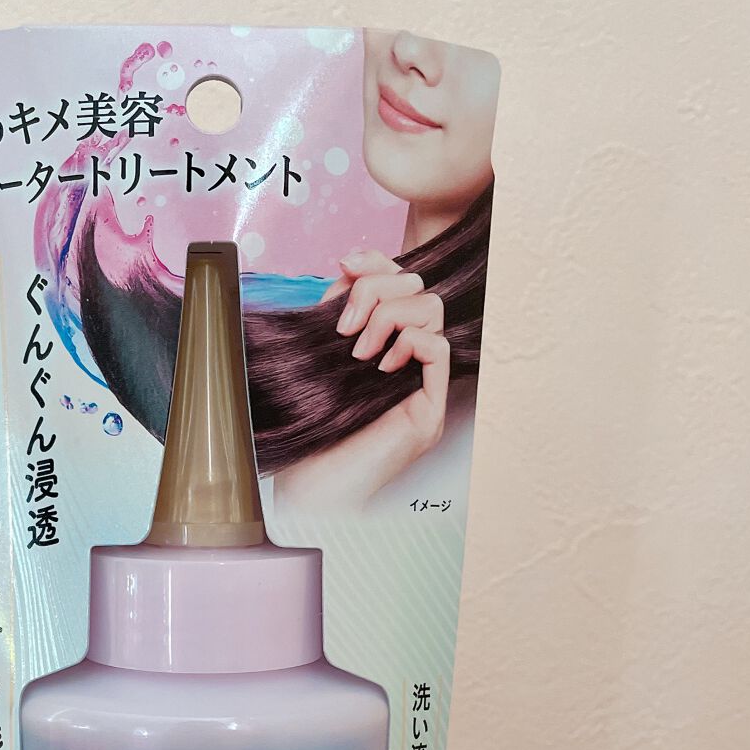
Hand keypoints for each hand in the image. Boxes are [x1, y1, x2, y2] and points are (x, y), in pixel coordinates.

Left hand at [275, 252, 449, 509]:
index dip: (377, 261)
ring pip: (433, 310)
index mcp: (383, 343)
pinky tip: (378, 368)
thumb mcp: (317, 354)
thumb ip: (334, 311)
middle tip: (343, 329)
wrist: (309, 488)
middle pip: (418, 287)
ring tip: (357, 353)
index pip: (399, 280)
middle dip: (376, 290)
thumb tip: (346, 267)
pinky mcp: (430, 410)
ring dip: (388, 318)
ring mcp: (423, 384)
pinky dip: (408, 344)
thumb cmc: (310, 431)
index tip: (344, 264)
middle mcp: (409, 360)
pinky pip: (439, 348)